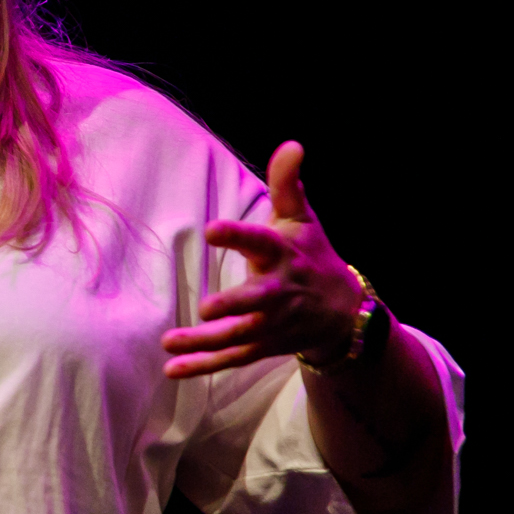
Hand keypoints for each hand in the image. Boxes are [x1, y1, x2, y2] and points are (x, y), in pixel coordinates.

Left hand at [160, 141, 363, 377]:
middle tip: (208, 308)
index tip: (211, 229)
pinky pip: (231, 359)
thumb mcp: (303, 218)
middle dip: (234, 305)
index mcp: (283, 254)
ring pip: (238, 336)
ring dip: (204, 342)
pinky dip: (202, 366)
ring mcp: (271, 324)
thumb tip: (292, 144)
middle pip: (256, 300)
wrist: (344, 312)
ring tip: (168, 344)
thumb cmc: (312, 255)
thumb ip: (287, 183)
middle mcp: (278, 292)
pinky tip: (171, 370)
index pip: (260, 242)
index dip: (237, 236)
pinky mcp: (263, 347)